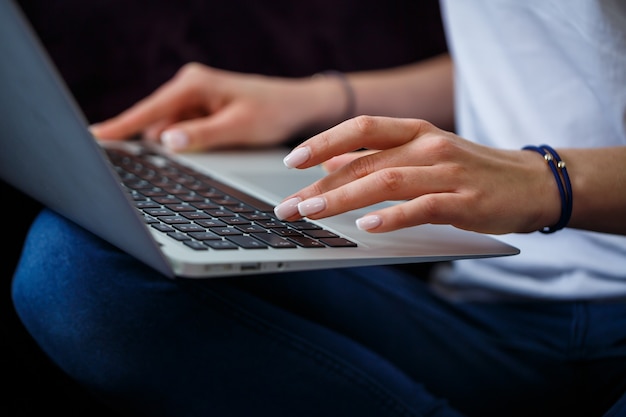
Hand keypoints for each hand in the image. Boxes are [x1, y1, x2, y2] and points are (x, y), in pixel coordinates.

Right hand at [90, 63, 343, 151]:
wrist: (296, 106)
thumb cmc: (272, 113)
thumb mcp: (239, 128)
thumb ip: (202, 135)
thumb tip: (165, 142)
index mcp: (193, 85)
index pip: (148, 111)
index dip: (119, 127)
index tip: (93, 139)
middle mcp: (188, 87)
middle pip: (154, 121)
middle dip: (156, 143)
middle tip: (186, 157)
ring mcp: (192, 98)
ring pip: (167, 129)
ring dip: (177, 145)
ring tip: (214, 145)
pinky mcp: (199, 110)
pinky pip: (181, 130)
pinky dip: (187, 142)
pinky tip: (209, 146)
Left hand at [274, 116, 560, 234]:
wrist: (531, 183)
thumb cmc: (470, 170)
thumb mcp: (423, 152)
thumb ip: (379, 156)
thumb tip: (329, 162)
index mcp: (415, 131)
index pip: (361, 128)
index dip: (324, 142)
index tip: (293, 161)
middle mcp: (428, 146)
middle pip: (365, 161)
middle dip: (321, 184)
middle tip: (290, 205)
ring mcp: (447, 172)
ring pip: (386, 181)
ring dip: (344, 199)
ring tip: (312, 213)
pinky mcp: (464, 201)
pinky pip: (421, 207)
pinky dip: (391, 217)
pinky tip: (365, 227)